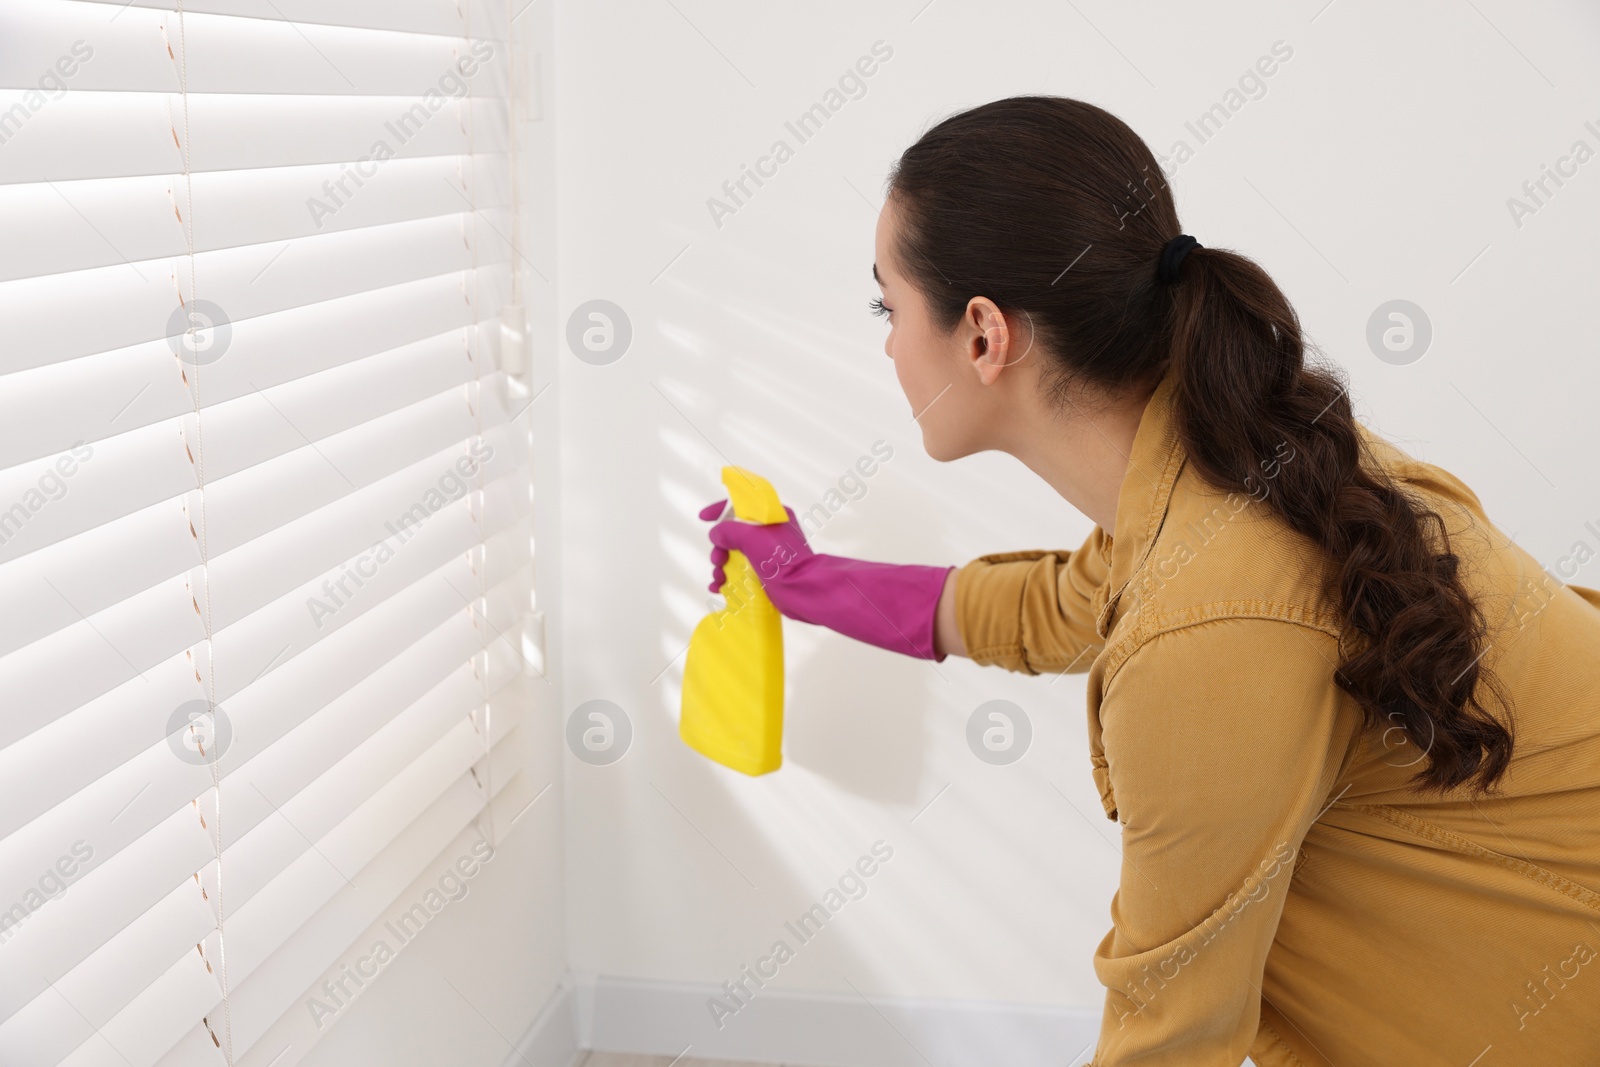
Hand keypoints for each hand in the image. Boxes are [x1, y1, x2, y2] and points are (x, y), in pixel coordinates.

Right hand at [698, 498, 814, 608]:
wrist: (801, 590)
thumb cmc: (781, 560)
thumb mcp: (752, 537)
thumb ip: (729, 530)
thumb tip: (717, 535)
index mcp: (770, 517)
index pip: (741, 505)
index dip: (720, 509)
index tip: (703, 518)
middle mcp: (769, 532)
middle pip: (734, 533)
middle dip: (720, 547)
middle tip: (717, 560)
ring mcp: (767, 553)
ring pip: (735, 553)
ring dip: (721, 565)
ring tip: (719, 579)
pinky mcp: (766, 572)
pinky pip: (741, 570)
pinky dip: (728, 578)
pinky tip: (718, 587)